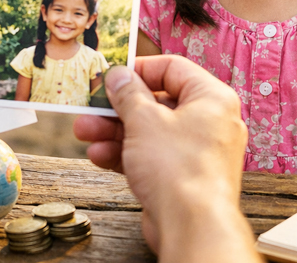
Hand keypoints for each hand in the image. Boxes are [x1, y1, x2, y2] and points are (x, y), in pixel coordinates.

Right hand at [74, 56, 258, 262]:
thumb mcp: (143, 120)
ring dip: (115, 132)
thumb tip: (118, 75)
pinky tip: (100, 156)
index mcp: (212, 98)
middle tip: (90, 107)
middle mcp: (210, 122)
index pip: (173, 68)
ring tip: (84, 132)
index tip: (112, 75)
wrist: (192, 227)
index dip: (139, 69)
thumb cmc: (178, 168)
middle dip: (118, 107)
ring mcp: (198, 152)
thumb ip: (128, 94)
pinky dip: (128, 154)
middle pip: (157, 102)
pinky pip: (154, 156)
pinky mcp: (185, 177)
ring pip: (151, 132)